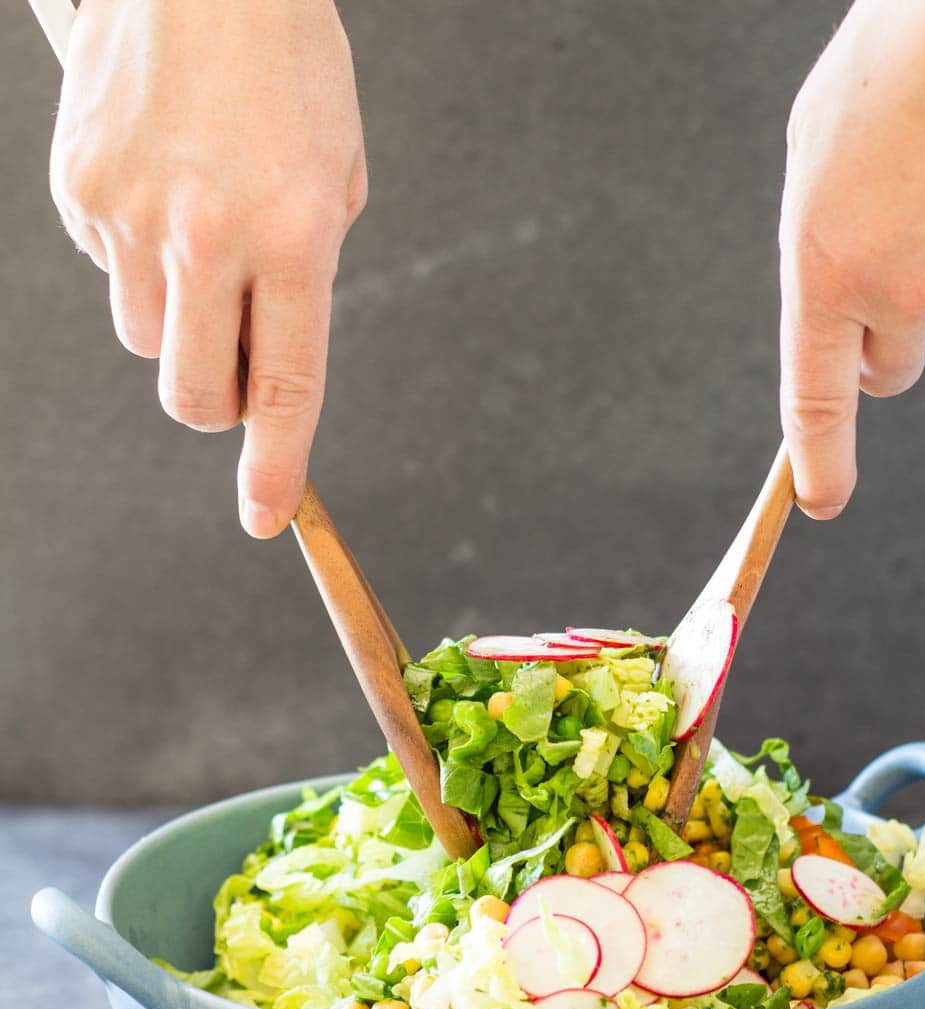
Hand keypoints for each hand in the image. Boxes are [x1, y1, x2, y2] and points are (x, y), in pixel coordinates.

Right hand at [50, 0, 366, 537]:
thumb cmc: (286, 67)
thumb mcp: (336, 176)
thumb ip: (306, 277)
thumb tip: (263, 356)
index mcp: (292, 238)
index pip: (285, 389)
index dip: (275, 466)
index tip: (267, 516)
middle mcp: (207, 237)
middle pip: (194, 395)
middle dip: (216, 404)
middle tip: (236, 362)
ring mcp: (131, 215)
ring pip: (145, 342)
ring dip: (176, 324)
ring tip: (198, 239)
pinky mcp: (78, 189)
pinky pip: (106, 272)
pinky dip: (136, 258)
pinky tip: (160, 189)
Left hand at [779, 0, 924, 515]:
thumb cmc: (894, 61)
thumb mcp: (816, 151)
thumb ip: (820, 236)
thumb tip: (844, 285)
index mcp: (827, 270)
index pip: (818, 401)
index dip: (820, 460)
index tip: (820, 502)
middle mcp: (901, 288)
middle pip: (889, 371)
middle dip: (879, 351)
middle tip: (876, 291)